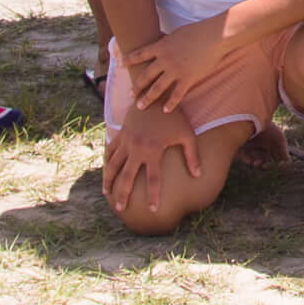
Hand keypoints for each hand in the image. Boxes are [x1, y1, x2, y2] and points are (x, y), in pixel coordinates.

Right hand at [102, 102, 212, 217]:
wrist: (155, 95)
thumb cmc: (174, 116)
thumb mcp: (187, 134)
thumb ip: (192, 155)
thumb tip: (198, 175)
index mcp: (153, 150)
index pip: (153, 179)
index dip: (153, 195)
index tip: (154, 210)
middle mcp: (136, 148)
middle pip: (126, 177)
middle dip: (123, 194)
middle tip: (121, 209)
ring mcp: (126, 142)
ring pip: (113, 166)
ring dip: (109, 182)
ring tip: (108, 196)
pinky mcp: (120, 135)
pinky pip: (110, 152)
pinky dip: (106, 164)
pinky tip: (105, 175)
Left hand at [120, 14, 226, 112]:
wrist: (214, 36)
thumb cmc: (199, 31)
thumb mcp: (177, 34)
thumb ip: (167, 42)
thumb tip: (162, 42)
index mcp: (161, 47)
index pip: (140, 54)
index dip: (129, 59)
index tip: (120, 64)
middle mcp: (164, 60)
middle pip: (145, 76)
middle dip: (136, 86)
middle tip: (130, 94)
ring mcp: (176, 70)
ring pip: (157, 88)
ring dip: (147, 98)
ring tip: (140, 106)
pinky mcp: (188, 78)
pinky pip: (177, 94)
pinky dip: (170, 103)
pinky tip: (165, 110)